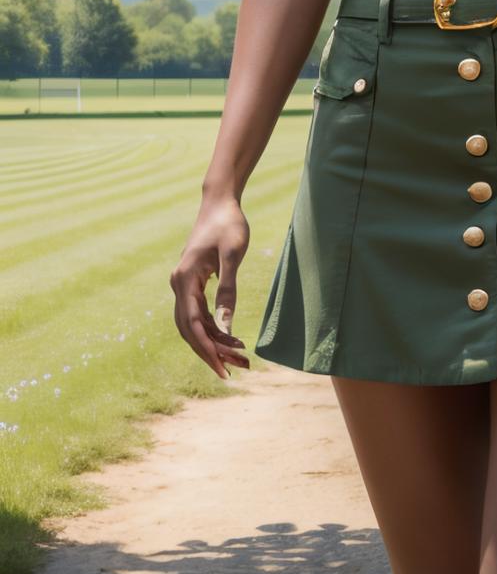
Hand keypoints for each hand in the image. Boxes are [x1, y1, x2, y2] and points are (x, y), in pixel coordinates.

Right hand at [169, 195, 251, 379]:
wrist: (220, 202)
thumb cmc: (229, 225)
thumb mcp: (233, 256)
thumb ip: (227, 291)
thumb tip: (225, 327)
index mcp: (184, 280)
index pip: (192, 325)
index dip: (207, 349)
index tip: (223, 369)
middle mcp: (178, 285)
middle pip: (189, 330)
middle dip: (211, 352)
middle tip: (237, 370)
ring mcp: (183, 285)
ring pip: (193, 324)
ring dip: (213, 343)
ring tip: (239, 358)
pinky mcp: (192, 284)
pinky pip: (198, 314)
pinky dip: (213, 328)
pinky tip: (231, 338)